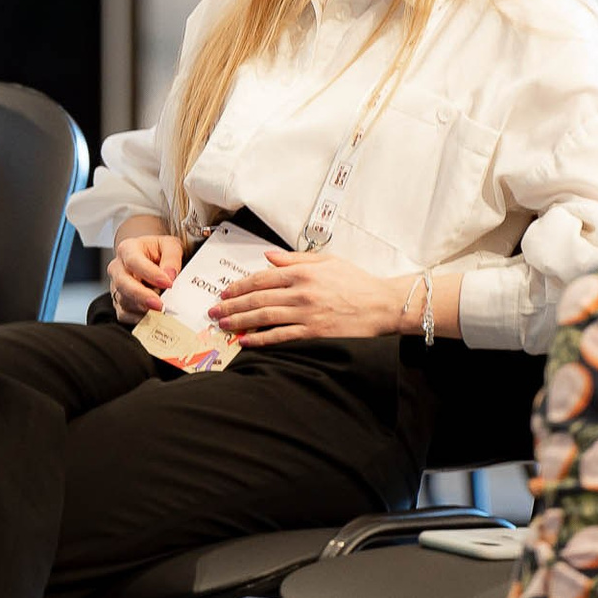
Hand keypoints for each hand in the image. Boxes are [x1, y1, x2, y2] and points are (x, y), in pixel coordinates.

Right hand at [108, 233, 182, 321]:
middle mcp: (118, 268)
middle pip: (123, 284)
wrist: (152, 259)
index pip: (133, 261)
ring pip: (124, 301)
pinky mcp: (119, 302)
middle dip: (142, 296)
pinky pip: (124, 315)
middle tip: (160, 305)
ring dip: (143, 308)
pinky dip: (139, 318)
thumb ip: (171, 257)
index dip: (150, 274)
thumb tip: (170, 275)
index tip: (167, 283)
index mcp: (128, 249)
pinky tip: (153, 317)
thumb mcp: (170, 246)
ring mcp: (116, 287)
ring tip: (162, 310)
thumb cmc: (159, 252)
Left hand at [208, 250, 400, 346]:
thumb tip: (268, 256)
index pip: (261, 277)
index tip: (225, 292)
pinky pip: (281, 336)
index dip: (239, 285)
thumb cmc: (356, 282)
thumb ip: (295, 258)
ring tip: (223, 325)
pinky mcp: (314, 332)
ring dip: (240, 321)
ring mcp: (306, 313)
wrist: (382, 304)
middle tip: (214, 311)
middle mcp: (301, 292)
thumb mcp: (326, 261)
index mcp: (302, 272)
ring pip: (264, 316)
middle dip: (231, 305)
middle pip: (257, 298)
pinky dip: (261, 338)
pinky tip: (247, 341)